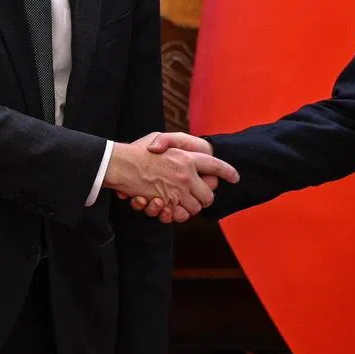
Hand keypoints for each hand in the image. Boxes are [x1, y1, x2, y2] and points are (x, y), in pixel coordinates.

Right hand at [104, 131, 236, 222]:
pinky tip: (170, 207)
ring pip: (195, 208)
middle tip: (198, 195)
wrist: (119, 164)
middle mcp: (186, 175)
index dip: (227, 172)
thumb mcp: (159, 138)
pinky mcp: (166, 204)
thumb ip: (175, 143)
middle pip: (208, 195)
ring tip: (182, 201)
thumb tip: (187, 156)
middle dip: (205, 197)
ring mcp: (176, 191)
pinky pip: (179, 215)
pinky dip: (177, 214)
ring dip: (190, 207)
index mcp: (187, 157)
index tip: (235, 177)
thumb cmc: (138, 150)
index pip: (215, 165)